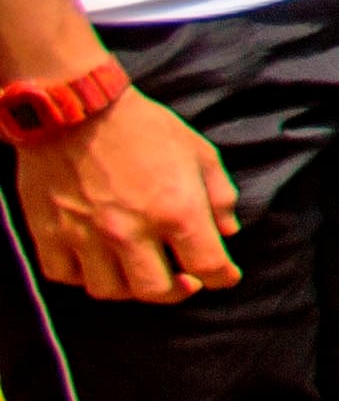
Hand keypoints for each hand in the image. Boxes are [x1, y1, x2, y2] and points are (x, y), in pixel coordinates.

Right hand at [18, 86, 238, 300]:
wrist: (76, 108)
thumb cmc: (143, 127)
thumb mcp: (198, 151)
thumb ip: (219, 195)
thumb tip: (228, 232)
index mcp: (176, 210)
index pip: (209, 267)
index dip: (223, 278)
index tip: (224, 277)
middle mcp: (131, 232)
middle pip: (157, 292)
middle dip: (177, 291)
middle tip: (183, 280)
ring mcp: (85, 236)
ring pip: (110, 291)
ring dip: (130, 287)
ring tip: (140, 270)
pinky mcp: (49, 234)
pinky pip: (66, 276)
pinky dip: (84, 276)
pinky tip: (98, 262)